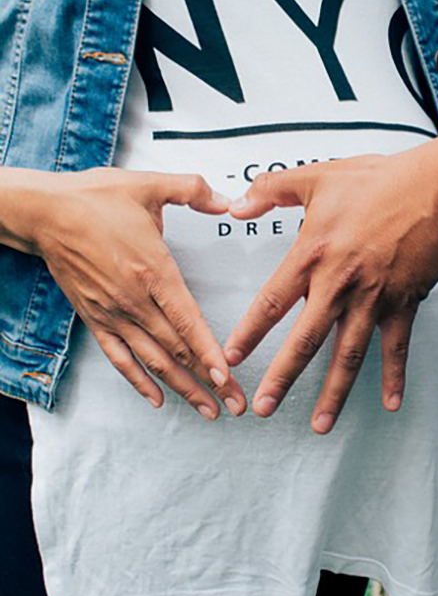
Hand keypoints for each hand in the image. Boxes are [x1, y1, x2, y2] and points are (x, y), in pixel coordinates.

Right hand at [18, 167, 245, 418]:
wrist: (44, 213)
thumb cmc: (95, 199)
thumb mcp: (148, 185)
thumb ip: (193, 190)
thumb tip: (228, 200)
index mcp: (153, 272)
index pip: (188, 321)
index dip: (208, 352)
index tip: (227, 377)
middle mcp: (134, 301)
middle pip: (177, 350)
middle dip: (209, 381)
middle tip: (235, 404)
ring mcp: (114, 314)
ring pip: (153, 361)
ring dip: (182, 388)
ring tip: (208, 410)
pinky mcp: (96, 319)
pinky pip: (119, 358)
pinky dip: (138, 381)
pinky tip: (157, 399)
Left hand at [224, 150, 437, 431]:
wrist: (433, 191)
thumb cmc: (376, 181)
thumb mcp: (316, 176)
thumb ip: (271, 191)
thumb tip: (234, 205)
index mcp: (313, 255)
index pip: (272, 302)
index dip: (250, 333)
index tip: (230, 360)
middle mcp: (339, 285)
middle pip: (305, 341)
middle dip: (282, 378)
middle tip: (262, 409)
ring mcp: (373, 299)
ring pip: (349, 355)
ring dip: (333, 393)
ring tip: (319, 425)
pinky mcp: (402, 304)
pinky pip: (396, 348)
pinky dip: (395, 377)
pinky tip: (391, 404)